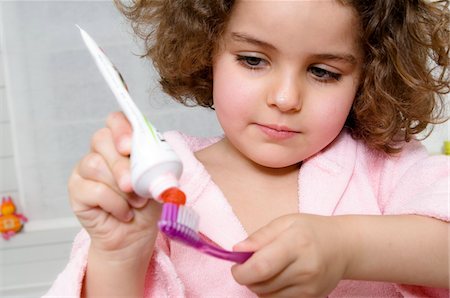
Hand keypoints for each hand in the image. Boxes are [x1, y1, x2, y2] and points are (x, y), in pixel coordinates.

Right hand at [68, 111, 160, 260]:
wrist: (135, 235)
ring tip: (135, 203)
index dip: (121, 128)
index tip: (130, 146)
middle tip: (133, 185)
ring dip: (119, 188)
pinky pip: (91, 189)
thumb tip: (158, 164)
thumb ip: (158, 167)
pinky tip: (123, 212)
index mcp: (123, 143)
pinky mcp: (76, 190)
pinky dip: (113, 203)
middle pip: (102, 140)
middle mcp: (101, 151)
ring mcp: (85, 169)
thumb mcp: (160, 182)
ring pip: (95, 164)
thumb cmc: (147, 205)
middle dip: (121, 164)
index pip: (116, 120)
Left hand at [231, 214, 348, 297]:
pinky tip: (279, 277)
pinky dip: (271, 292)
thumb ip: (260, 236)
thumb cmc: (311, 230)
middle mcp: (305, 268)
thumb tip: (237, 250)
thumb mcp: (286, 222)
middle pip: (261, 285)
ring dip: (259, 285)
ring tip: (268, 268)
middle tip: (251, 263)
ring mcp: (309, 287)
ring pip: (267, 296)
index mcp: (296, 243)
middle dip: (247, 277)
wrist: (344, 247)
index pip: (261, 267)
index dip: (241, 271)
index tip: (236, 265)